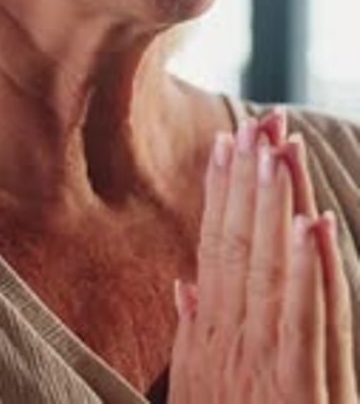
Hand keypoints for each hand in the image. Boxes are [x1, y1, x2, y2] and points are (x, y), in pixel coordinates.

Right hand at [167, 113, 356, 402]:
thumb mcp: (198, 395)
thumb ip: (193, 335)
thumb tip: (186, 281)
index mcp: (213, 340)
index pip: (218, 250)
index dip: (223, 194)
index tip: (228, 142)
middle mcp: (234, 346)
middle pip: (243, 249)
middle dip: (251, 182)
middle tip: (260, 122)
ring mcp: (269, 370)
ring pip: (273, 273)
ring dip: (276, 208)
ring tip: (278, 150)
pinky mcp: (305, 397)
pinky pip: (309, 327)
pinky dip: (309, 273)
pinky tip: (312, 227)